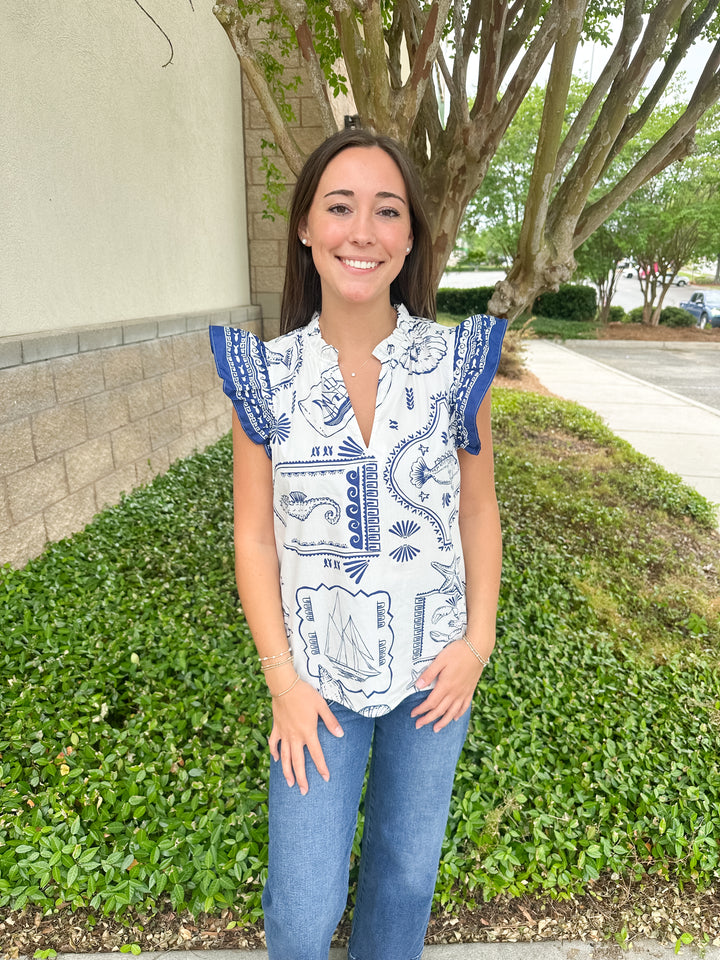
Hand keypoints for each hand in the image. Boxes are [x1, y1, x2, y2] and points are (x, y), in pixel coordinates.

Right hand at [269, 678, 343, 794]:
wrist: (284, 685)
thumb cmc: (305, 694)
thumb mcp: (321, 705)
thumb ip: (331, 721)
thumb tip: (341, 734)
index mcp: (308, 732)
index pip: (316, 755)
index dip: (321, 767)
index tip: (326, 778)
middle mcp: (295, 737)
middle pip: (298, 762)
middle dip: (301, 778)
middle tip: (304, 791)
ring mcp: (284, 734)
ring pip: (284, 757)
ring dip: (287, 772)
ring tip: (289, 784)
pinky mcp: (276, 728)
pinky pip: (274, 744)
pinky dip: (274, 753)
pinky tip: (276, 760)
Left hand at [411, 639, 487, 731]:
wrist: (478, 649)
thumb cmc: (457, 652)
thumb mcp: (440, 660)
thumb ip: (429, 674)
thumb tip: (417, 686)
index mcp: (445, 686)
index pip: (430, 703)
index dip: (421, 710)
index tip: (413, 714)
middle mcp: (454, 693)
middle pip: (440, 711)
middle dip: (428, 719)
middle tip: (418, 725)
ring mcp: (463, 693)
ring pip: (452, 712)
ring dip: (443, 722)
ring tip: (436, 729)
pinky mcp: (470, 690)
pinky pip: (464, 706)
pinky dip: (459, 714)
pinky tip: (455, 718)